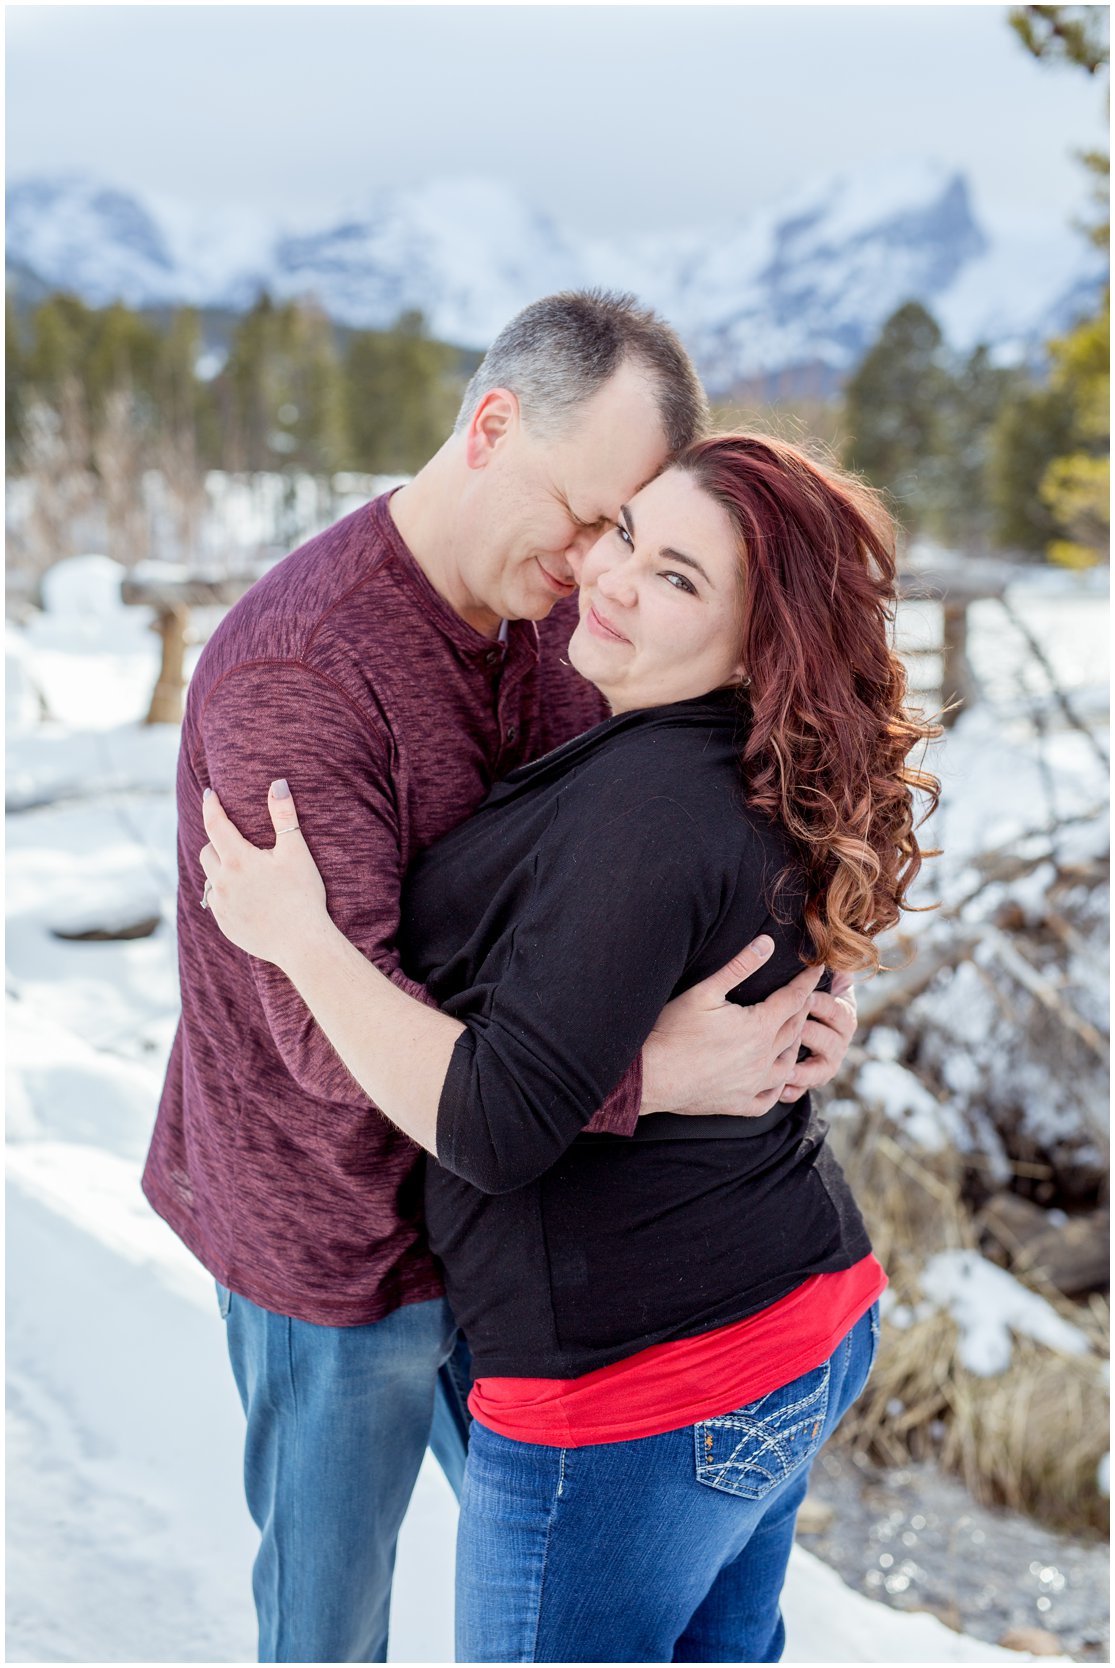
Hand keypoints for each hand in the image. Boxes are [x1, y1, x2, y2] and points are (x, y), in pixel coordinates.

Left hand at [199, 779, 328, 970]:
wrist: (302, 943)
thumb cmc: (302, 895)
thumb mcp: (296, 852)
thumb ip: (284, 816)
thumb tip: (277, 784)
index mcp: (238, 860)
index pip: (215, 824)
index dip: (211, 806)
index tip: (209, 793)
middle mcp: (222, 882)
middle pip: (208, 852)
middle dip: (218, 842)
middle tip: (236, 841)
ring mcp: (221, 906)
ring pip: (210, 878)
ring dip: (221, 869)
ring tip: (243, 871)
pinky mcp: (225, 925)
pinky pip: (217, 903)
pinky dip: (226, 894)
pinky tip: (247, 897)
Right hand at [640, 938, 822, 1117]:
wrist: (650, 1076)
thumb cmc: (672, 1029)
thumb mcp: (705, 991)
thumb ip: (739, 966)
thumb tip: (767, 943)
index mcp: (758, 1027)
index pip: (794, 999)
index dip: (807, 982)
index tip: (818, 969)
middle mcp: (763, 1058)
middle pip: (794, 1029)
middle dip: (803, 1008)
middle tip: (807, 995)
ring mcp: (753, 1084)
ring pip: (788, 1064)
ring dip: (794, 1045)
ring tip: (794, 1032)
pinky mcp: (740, 1104)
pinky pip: (771, 1096)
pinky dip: (780, 1084)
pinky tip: (777, 1076)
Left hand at [777, 973, 857, 1101]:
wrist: (808, 1026)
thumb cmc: (810, 996)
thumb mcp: (824, 978)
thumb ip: (830, 963)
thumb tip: (832, 942)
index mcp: (844, 1015)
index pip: (838, 1010)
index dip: (822, 1004)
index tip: (804, 998)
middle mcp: (840, 1041)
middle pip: (830, 1041)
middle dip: (809, 1035)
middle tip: (790, 1031)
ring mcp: (827, 1063)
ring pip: (820, 1069)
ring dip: (802, 1068)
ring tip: (784, 1067)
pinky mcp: (811, 1080)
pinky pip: (804, 1089)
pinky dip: (793, 1090)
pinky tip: (780, 1090)